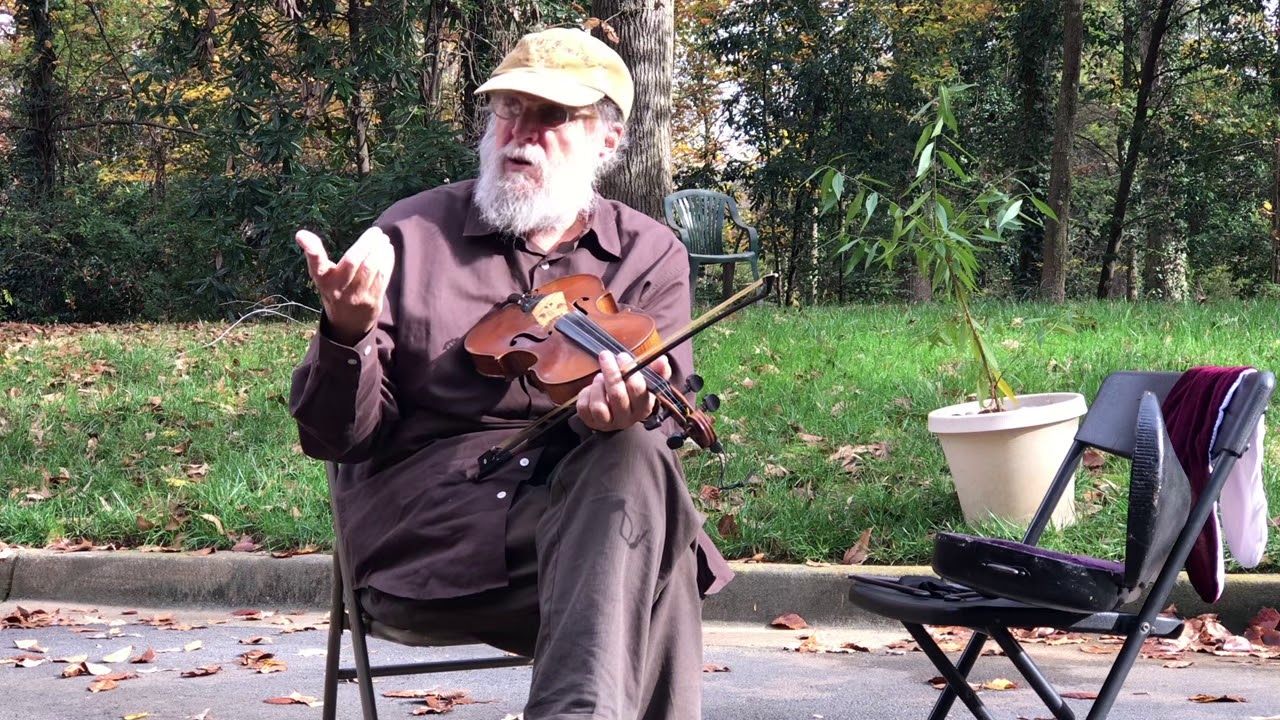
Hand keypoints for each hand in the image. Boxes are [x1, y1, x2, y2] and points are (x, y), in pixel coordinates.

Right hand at [296, 227, 394, 345]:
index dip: (311, 249)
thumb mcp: (322, 275)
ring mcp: (356, 297)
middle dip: (365, 243)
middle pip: (352, 261)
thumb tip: (302, 234)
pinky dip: (387, 261)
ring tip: (384, 239)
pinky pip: (383, 277)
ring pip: (371, 268)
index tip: (301, 234)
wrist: (348, 322)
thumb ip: (316, 255)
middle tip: (376, 231)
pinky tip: (387, 250)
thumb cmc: (334, 289)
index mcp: (323, 280)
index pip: (316, 264)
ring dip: (380, 251)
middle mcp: (338, 289)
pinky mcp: (373, 302)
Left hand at [576, 352, 671, 432]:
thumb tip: (662, 359)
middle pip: (617, 395)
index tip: (623, 356)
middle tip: (606, 356)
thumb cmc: (632, 392)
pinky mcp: (591, 421)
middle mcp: (626, 418)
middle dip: (610, 372)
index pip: (637, 390)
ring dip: (598, 385)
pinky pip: (584, 407)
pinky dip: (586, 393)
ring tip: (600, 377)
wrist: (617, 410)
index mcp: (643, 408)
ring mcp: (607, 422)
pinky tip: (592, 388)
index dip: (629, 370)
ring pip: (599, 405)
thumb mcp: (648, 382)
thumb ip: (657, 371)